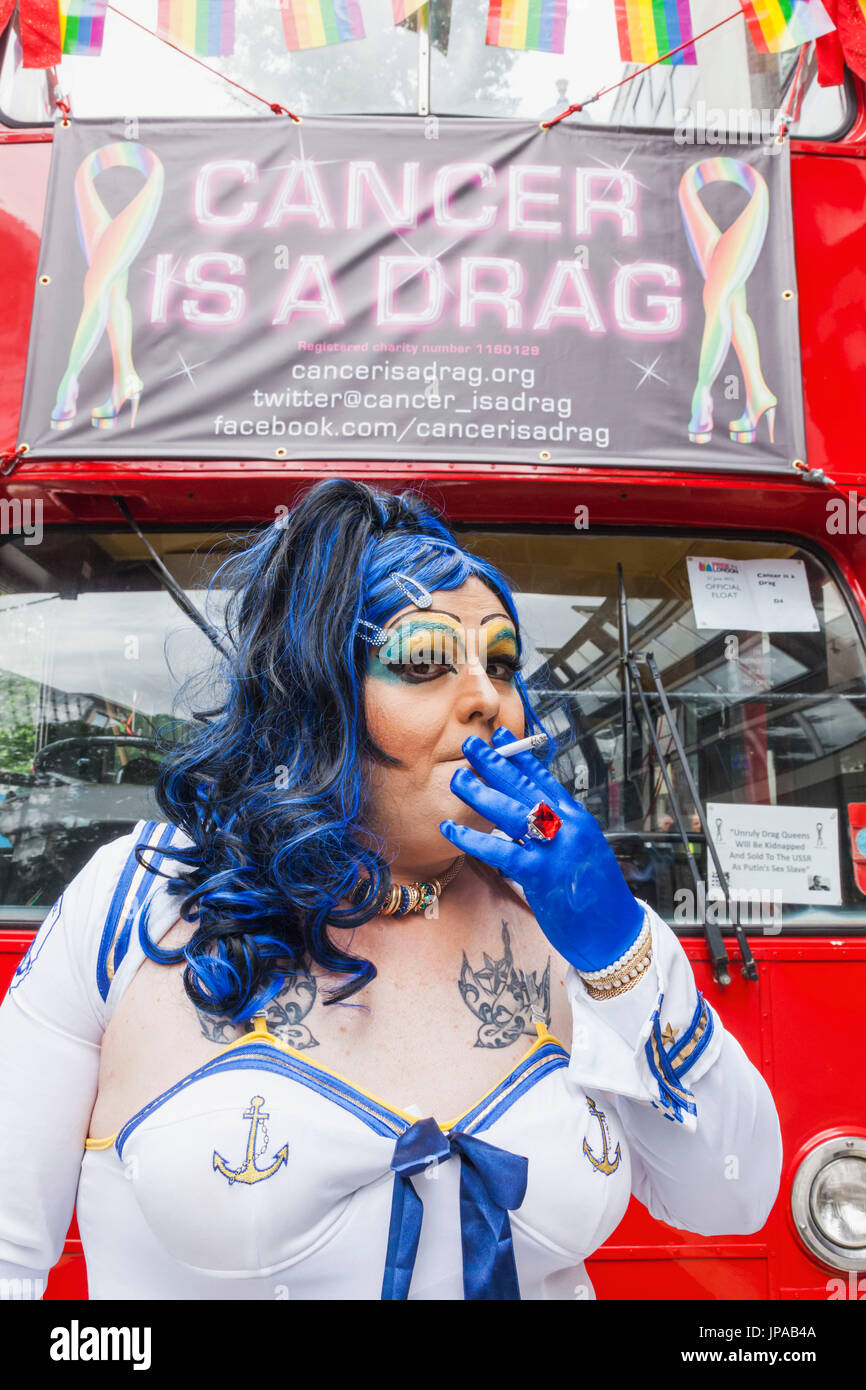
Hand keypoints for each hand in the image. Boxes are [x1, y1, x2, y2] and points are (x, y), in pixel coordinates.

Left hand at [440, 727, 644, 972]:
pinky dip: (471, 839)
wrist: (616, 933)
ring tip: (458, 779)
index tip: (502, 738)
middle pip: (525, 788)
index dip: (521, 758)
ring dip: (481, 793)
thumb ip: (559, 834)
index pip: (546, 780)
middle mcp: (567, 828)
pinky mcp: (540, 875)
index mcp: (578, 820)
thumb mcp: (582, 854)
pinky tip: (450, 830)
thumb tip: (530, 820)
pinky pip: (499, 850)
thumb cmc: (597, 897)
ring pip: (511, 812)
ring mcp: (554, 850)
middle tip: (471, 745)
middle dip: (496, 764)